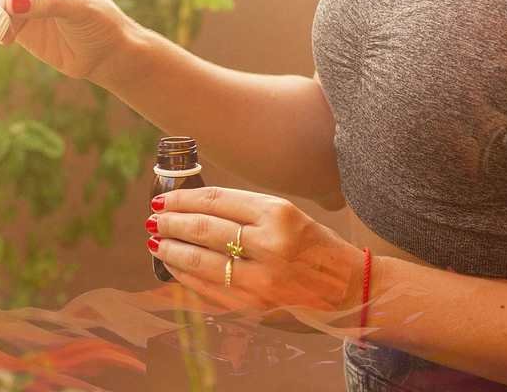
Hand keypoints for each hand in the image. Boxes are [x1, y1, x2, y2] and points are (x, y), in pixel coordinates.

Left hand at [146, 187, 365, 313]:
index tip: (165, 199)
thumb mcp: (290, 216)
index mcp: (278, 214)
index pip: (216, 200)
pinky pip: (208, 289)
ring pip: (200, 260)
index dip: (182, 199)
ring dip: (171, 250)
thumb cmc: (318, 249)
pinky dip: (185, 277)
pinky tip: (174, 268)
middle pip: (203, 228)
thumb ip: (247, 212)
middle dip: (171, 222)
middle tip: (154, 219)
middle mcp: (269, 244)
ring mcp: (261, 280)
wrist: (352, 291)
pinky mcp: (254, 307)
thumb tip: (195, 207)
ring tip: (157, 242)